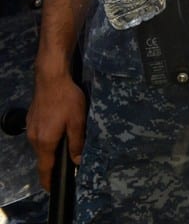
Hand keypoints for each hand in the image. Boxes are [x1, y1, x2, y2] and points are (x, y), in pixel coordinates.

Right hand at [27, 71, 85, 190]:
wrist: (51, 78)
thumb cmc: (67, 100)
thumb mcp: (77, 121)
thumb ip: (77, 143)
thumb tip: (77, 161)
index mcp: (45, 142)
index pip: (45, 168)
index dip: (48, 181)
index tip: (52, 190)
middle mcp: (34, 138)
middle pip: (43, 157)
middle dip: (53, 163)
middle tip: (67, 165)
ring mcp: (31, 129)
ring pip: (41, 146)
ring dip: (52, 149)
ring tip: (65, 146)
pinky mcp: (31, 120)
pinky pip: (40, 135)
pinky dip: (48, 138)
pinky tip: (58, 131)